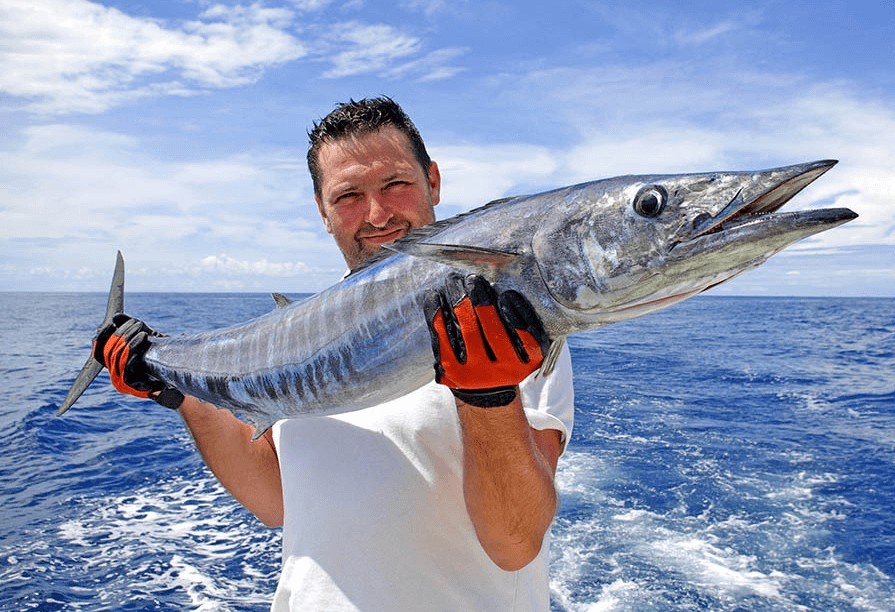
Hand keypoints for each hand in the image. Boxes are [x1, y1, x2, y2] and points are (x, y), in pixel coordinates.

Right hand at [93, 314, 183, 409]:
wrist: (175, 375)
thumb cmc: (158, 357)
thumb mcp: (142, 340)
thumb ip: (128, 329)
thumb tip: (115, 317)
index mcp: (112, 365)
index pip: (98, 350)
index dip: (103, 335)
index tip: (111, 322)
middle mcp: (113, 374)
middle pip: (108, 350)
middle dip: (121, 333)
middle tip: (136, 322)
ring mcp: (120, 381)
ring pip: (117, 355)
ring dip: (129, 338)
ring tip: (141, 326)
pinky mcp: (130, 384)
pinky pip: (127, 364)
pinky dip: (134, 348)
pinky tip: (143, 337)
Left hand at [424, 274, 548, 407]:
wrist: (486, 393)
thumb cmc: (505, 357)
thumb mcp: (523, 346)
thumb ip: (519, 322)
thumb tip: (500, 286)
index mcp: (528, 361)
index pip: (524, 331)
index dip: (515, 309)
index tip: (506, 292)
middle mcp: (505, 370)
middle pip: (492, 327)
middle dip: (480, 297)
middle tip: (472, 278)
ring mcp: (477, 373)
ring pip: (466, 329)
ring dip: (458, 299)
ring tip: (454, 281)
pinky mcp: (452, 372)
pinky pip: (442, 337)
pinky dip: (436, 313)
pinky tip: (434, 296)